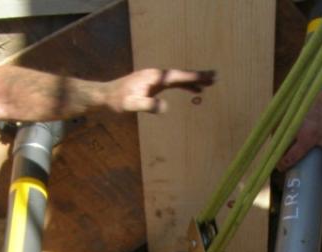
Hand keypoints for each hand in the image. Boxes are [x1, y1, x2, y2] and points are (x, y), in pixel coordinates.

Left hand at [101, 68, 215, 113]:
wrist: (105, 96)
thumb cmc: (117, 101)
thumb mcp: (130, 105)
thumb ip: (147, 105)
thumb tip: (165, 107)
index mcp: (154, 78)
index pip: (178, 76)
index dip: (194, 76)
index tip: (208, 76)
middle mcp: (156, 75)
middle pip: (181, 74)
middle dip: (198, 76)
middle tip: (215, 77)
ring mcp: (155, 79)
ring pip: (178, 78)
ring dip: (193, 81)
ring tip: (209, 84)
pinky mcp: (153, 85)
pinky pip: (172, 83)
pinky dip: (184, 85)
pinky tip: (192, 90)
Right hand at [278, 91, 321, 183]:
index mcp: (306, 139)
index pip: (290, 156)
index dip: (283, 165)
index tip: (281, 169)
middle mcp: (296, 129)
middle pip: (281, 145)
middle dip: (279, 152)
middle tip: (280, 158)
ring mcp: (292, 119)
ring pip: (278, 133)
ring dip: (277, 141)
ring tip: (279, 147)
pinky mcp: (291, 112)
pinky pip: (280, 123)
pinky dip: (279, 130)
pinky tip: (280, 135)